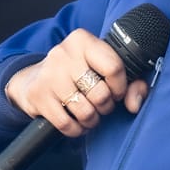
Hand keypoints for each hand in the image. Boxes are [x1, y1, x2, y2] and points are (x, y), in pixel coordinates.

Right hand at [5, 29, 146, 138]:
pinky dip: (76, 129)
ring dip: (91, 119)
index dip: (120, 87)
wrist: (34, 77)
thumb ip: (131, 83)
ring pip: (84, 111)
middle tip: (101, 104)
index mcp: (82, 40)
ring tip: (90, 114)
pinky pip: (66, 123)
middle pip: (100, 93)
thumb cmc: (77, 73)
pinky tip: (77, 123)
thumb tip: (135, 104)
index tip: (116, 92)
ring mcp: (48, 75)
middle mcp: (63, 54)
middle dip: (106, 106)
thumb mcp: (103, 68)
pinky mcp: (37, 95)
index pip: (114, 67)